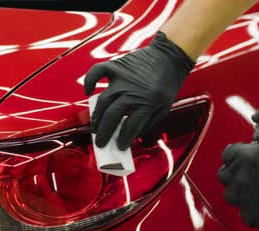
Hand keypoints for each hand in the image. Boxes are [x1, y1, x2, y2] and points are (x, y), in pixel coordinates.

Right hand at [84, 31, 194, 149]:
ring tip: (95, 126)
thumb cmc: (168, 83)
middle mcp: (132, 92)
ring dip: (96, 116)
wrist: (170, 57)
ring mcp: (122, 78)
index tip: (119, 146)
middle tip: (100, 141)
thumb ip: (148, 122)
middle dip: (104, 133)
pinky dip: (89, 80)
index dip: (123, 140)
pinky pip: (97, 72)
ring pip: (103, 101)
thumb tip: (132, 134)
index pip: (130, 128)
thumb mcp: (164, 107)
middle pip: (112, 117)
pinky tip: (88, 91)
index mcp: (147, 103)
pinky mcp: (116, 66)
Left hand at [218, 105, 258, 227]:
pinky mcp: (252, 216)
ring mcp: (245, 199)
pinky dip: (252, 208)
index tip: (251, 157)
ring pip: (230, 195)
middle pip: (224, 175)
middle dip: (236, 171)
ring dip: (240, 191)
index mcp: (244, 157)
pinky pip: (243, 213)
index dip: (239, 154)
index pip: (227, 154)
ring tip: (257, 188)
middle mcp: (240, 178)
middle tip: (253, 172)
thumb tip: (255, 116)